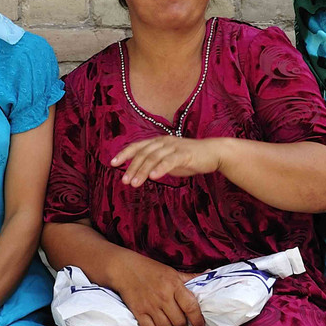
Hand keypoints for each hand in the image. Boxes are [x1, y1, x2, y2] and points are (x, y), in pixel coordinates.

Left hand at [110, 136, 224, 188]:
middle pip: (143, 154)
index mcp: (158, 142)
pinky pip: (169, 161)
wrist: (212, 153)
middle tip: (125, 181)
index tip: (113, 163)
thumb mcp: (168, 160)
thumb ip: (155, 164)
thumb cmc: (189, 158)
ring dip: (142, 171)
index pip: (137, 146)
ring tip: (135, 183)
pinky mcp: (184, 154)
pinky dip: (160, 168)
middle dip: (132, 167)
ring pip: (153, 158)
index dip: (124, 154)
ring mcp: (174, 147)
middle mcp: (164, 142)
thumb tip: (141, 173)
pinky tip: (153, 177)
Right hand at [110, 253, 204, 325]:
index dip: (197, 319)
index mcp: (174, 285)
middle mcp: (163, 297)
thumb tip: (210, 273)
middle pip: (179, 322)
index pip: (190, 306)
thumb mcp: (172, 272)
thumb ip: (191, 277)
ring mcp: (150, 306)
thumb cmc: (151, 270)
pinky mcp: (138, 312)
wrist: (124, 269)